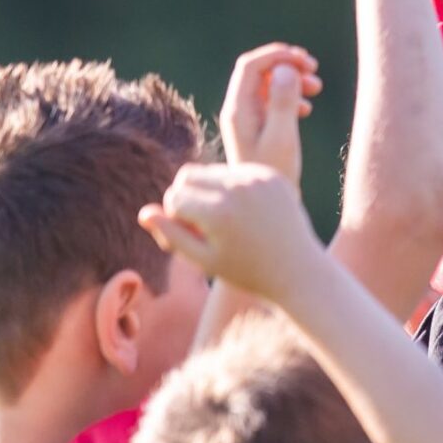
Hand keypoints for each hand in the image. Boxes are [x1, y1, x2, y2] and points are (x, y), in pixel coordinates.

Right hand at [139, 162, 320, 300]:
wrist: (299, 270)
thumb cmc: (247, 271)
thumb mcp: (204, 260)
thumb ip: (171, 236)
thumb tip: (144, 212)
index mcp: (218, 213)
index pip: (174, 197)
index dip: (175, 218)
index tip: (191, 237)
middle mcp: (237, 189)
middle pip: (188, 175)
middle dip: (186, 197)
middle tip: (200, 225)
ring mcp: (257, 179)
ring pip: (211, 170)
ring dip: (208, 190)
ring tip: (222, 220)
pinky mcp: (271, 175)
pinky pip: (236, 171)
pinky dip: (231, 187)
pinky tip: (244, 213)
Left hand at [219, 45, 320, 183]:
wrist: (267, 207)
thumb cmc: (275, 175)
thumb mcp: (283, 138)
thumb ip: (283, 102)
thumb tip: (286, 69)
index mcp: (238, 110)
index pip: (251, 66)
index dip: (278, 55)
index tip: (305, 62)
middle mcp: (238, 112)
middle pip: (259, 71)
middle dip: (287, 65)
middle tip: (314, 70)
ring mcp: (248, 120)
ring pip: (268, 85)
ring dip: (293, 80)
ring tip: (316, 88)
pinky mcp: (259, 130)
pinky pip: (273, 101)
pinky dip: (292, 97)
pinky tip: (307, 109)